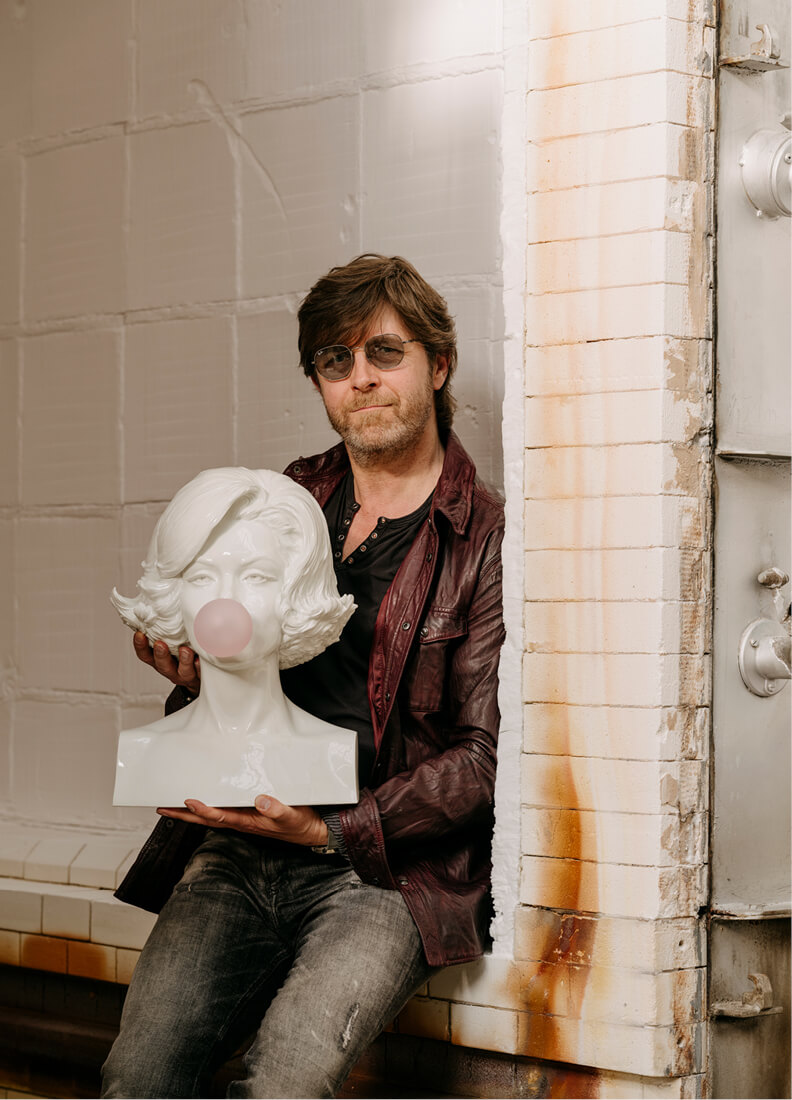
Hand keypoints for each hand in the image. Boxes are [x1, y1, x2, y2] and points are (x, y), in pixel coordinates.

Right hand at [133, 631, 200, 692]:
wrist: (203, 675)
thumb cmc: (184, 653)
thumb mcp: (171, 642)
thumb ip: (164, 631)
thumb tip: (158, 608)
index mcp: (160, 660)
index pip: (145, 655)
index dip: (140, 646)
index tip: (139, 634)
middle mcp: (171, 669)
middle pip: (162, 665)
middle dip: (160, 655)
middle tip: (160, 644)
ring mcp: (186, 675)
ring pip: (183, 671)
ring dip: (183, 661)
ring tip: (185, 650)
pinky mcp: (201, 676)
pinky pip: (201, 673)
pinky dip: (200, 667)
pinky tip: (200, 660)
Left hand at [157, 796, 328, 847]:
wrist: (313, 830)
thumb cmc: (302, 823)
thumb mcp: (292, 815)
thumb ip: (277, 809)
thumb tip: (260, 801)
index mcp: (250, 822)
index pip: (221, 817)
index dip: (204, 810)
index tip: (188, 801)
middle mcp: (243, 822)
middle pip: (208, 820)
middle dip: (184, 815)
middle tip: (162, 808)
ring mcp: (245, 819)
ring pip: (213, 816)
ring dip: (192, 813)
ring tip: (173, 805)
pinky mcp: (250, 815)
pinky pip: (224, 811)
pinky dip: (210, 808)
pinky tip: (204, 802)